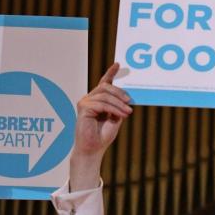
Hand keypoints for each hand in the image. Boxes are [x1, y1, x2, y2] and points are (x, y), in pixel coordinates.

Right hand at [69, 63, 132, 190]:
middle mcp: (90, 99)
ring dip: (119, 104)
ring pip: (105, 95)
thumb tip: (127, 97)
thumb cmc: (103, 135)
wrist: (93, 149)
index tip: (118, 64)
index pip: (104, 83)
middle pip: (106, 87)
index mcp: (97, 100)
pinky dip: (113, 109)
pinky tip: (120, 115)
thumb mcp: (115, 118)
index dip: (110, 73)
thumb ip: (119, 106)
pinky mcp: (83, 107)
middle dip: (120, 93)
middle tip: (130, 101)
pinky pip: (102, 104)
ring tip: (128, 112)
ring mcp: (85, 102)